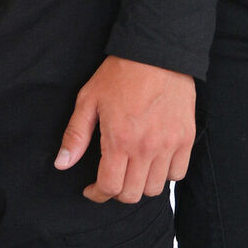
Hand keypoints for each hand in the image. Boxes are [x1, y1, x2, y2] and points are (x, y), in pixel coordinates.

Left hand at [54, 56, 195, 203]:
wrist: (156, 52)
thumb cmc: (120, 73)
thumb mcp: (89, 100)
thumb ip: (75, 135)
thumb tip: (62, 164)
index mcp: (120, 140)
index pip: (110, 187)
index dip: (97, 194)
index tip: (92, 189)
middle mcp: (146, 148)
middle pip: (132, 194)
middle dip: (116, 192)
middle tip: (110, 179)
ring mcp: (169, 144)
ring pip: (156, 188)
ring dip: (140, 185)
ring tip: (132, 171)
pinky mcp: (186, 138)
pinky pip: (178, 173)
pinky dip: (165, 174)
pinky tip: (154, 162)